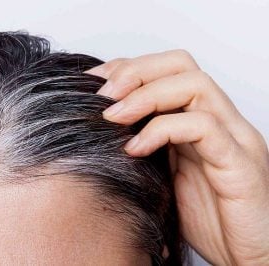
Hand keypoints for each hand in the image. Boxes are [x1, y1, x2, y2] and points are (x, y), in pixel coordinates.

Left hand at [87, 50, 268, 264]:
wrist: (247, 256)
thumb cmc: (207, 220)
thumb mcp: (164, 174)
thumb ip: (145, 146)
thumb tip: (101, 129)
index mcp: (200, 120)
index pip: (167, 70)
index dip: (127, 68)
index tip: (91, 83)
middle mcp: (220, 121)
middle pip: (181, 65)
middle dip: (134, 72)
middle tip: (101, 94)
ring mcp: (234, 138)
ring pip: (194, 85)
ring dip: (144, 95)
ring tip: (112, 117)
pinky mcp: (240, 163)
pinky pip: (203, 127)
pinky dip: (162, 130)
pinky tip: (135, 149)